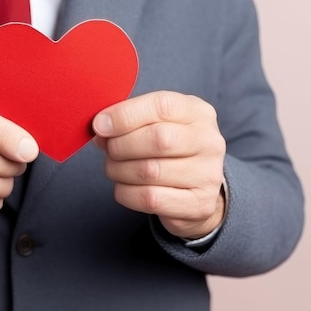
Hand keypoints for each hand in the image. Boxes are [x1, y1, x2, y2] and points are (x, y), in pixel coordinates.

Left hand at [93, 91, 225, 239]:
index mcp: (198, 112)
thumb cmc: (169, 150)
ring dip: (119, 170)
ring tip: (115, 167)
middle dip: (121, 145)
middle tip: (109, 149)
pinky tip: (125, 187)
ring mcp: (208, 175)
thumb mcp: (156, 123)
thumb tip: (101, 126)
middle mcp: (209, 142)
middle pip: (159, 139)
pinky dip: (126, 192)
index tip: (101, 124)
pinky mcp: (199, 205)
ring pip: (149, 171)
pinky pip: (150, 198)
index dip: (125, 115)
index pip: (162, 106)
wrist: (197, 191)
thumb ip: (130, 119)